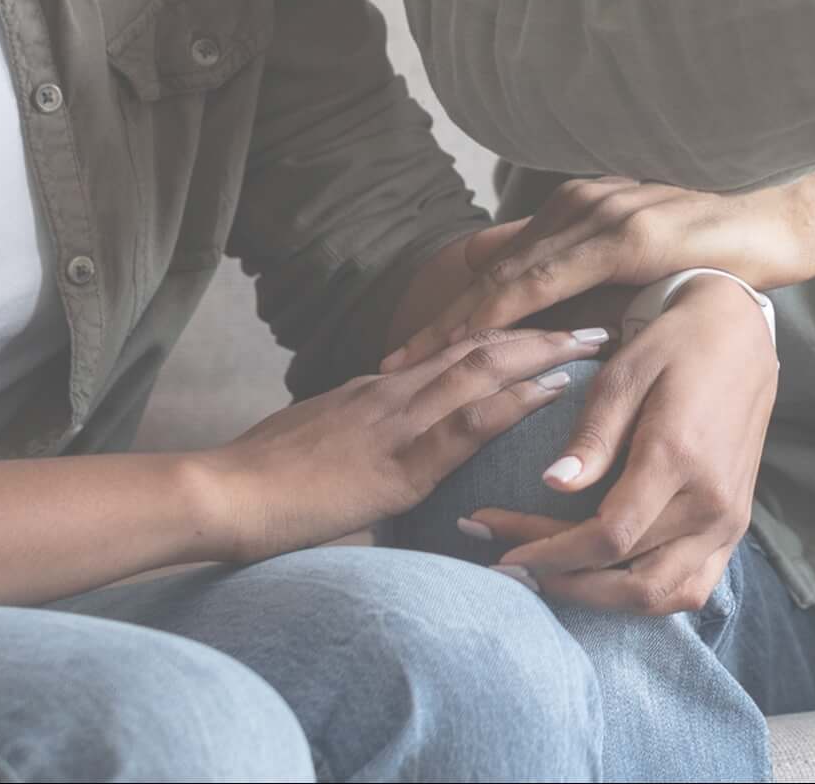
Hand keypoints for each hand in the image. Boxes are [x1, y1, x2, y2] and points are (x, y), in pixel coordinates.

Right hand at [189, 326, 602, 562]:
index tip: (549, 324)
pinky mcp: (399, 461)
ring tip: (594, 343)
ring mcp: (397, 419)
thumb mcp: (317, 449)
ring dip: (545, 353)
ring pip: (484, 369)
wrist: (220, 493)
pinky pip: (467, 422)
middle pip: (482, 346)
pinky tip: (554, 395)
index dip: (506, 335)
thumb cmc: (259, 481)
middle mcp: (393, 390)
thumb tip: (381, 459)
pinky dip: (516, 402)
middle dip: (541, 331)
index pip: (454, 350)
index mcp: (377, 389)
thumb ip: (357, 444)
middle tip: (594, 320)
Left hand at [389, 177, 814, 368]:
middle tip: (391, 363)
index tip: (414, 345)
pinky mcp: (624, 235)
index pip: (501, 262)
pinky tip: (481, 344)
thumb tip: (563, 320)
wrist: (785, 222)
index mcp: (580, 211)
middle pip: (490, 269)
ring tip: (418, 362)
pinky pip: (551, 281)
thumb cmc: (721, 249)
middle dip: (439, 319)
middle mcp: (579, 205)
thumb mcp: (645, 264)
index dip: (454, 304)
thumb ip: (601, 280)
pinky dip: (508, 313)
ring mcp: (598, 215)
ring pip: (509, 276)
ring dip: (458, 321)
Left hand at [463, 283, 775, 613]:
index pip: (609, 537)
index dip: (549, 553)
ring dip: (602, 599)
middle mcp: (712, 502)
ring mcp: (729, 520)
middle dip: (563, 580)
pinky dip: (643, 596)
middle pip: (630, 579)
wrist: (742, 336)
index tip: (502, 551)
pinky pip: (691, 587)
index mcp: (680, 457)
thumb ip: (593, 435)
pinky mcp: (734, 526)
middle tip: (512, 565)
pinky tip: (601, 578)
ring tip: (551, 577)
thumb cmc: (675, 345)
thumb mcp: (625, 373)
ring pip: (663, 596)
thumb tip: (552, 483)